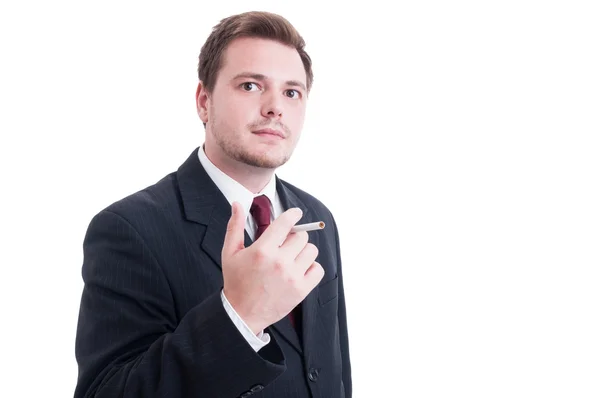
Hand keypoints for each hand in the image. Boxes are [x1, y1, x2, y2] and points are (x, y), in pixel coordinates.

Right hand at [222, 202, 323, 334]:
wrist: (241, 314)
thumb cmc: (236, 282)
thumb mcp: (230, 253)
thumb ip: (235, 226)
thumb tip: (237, 205)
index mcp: (262, 250)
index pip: (286, 223)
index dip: (293, 215)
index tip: (296, 214)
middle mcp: (279, 262)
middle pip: (301, 236)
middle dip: (294, 237)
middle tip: (286, 245)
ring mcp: (292, 276)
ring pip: (311, 251)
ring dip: (303, 252)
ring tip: (292, 258)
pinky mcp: (301, 290)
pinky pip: (318, 269)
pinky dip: (311, 268)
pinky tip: (299, 270)